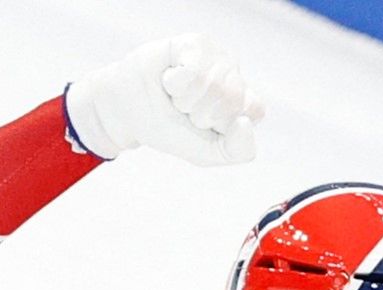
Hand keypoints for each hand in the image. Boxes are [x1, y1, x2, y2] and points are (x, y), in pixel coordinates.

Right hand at [65, 34, 263, 164]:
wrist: (130, 112)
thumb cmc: (170, 129)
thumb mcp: (207, 153)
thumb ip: (237, 150)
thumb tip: (244, 122)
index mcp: (244, 101)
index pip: (253, 111)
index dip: (224, 123)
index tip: (205, 124)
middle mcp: (235, 75)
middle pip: (232, 99)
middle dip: (201, 114)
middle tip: (185, 109)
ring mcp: (217, 56)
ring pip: (213, 86)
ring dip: (186, 100)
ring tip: (176, 96)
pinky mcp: (196, 43)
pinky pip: (195, 71)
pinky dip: (176, 84)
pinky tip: (170, 79)